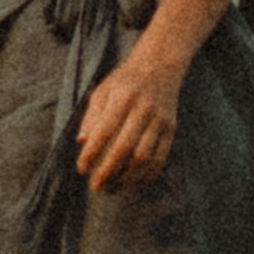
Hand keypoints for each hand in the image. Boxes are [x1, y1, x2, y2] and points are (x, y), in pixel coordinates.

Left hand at [77, 43, 183, 188]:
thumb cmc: (125, 81)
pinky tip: (134, 183)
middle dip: (108, 171)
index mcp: (123, 96)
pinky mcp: (171, 128)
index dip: (91, 153)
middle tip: (96, 186)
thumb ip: (92, 115)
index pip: (104, 130)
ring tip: (113, 188)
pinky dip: (147, 175)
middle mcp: (144, 108)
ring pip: (144, 156)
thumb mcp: (103, 90)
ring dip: (127, 177)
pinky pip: (161, 157)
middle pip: (125, 147)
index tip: (81, 169)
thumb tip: (82, 142)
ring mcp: (160, 119)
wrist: (161, 65)